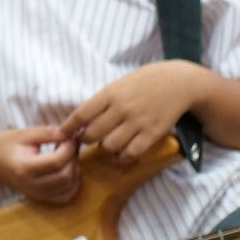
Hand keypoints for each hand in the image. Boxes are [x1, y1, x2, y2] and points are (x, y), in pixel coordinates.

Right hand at [0, 126, 81, 203]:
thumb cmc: (2, 145)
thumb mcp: (23, 134)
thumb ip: (47, 133)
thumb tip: (70, 134)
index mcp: (25, 168)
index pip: (57, 161)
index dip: (69, 148)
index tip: (70, 136)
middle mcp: (31, 186)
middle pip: (66, 176)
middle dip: (73, 158)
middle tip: (69, 144)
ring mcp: (36, 195)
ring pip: (69, 188)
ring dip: (75, 170)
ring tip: (67, 155)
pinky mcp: (39, 198)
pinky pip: (65, 197)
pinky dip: (72, 185)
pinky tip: (68, 170)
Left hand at [59, 60, 208, 163]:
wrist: (178, 82)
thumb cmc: (144, 82)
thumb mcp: (119, 84)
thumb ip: (102, 101)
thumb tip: (81, 121)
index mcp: (110, 93)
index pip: (82, 114)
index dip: (68, 128)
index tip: (61, 135)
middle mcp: (122, 108)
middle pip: (93, 134)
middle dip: (85, 140)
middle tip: (86, 141)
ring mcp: (138, 122)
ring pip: (109, 146)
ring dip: (104, 149)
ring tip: (105, 146)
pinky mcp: (152, 134)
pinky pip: (131, 153)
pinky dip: (122, 158)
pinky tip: (120, 155)